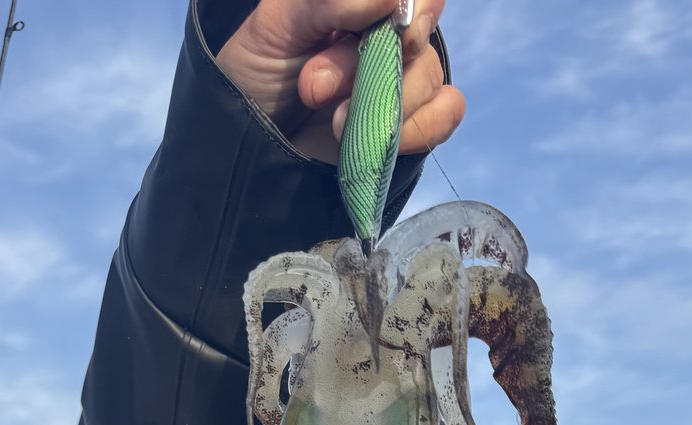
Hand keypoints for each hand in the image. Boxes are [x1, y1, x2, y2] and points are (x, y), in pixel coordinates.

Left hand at [217, 0, 465, 164]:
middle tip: (313, 85)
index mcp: (363, 1)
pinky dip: (419, 127)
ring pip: (427, 75)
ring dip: (380, 103)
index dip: (410, 7)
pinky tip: (380, 138)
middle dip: (367, 64)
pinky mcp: (409, 123)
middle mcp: (388, 32)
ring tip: (332, 123)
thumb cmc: (257, 71)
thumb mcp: (278, 22)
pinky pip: (445, 113)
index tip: (380, 28)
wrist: (247, 143)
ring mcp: (401, 77)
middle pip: (420, 30)